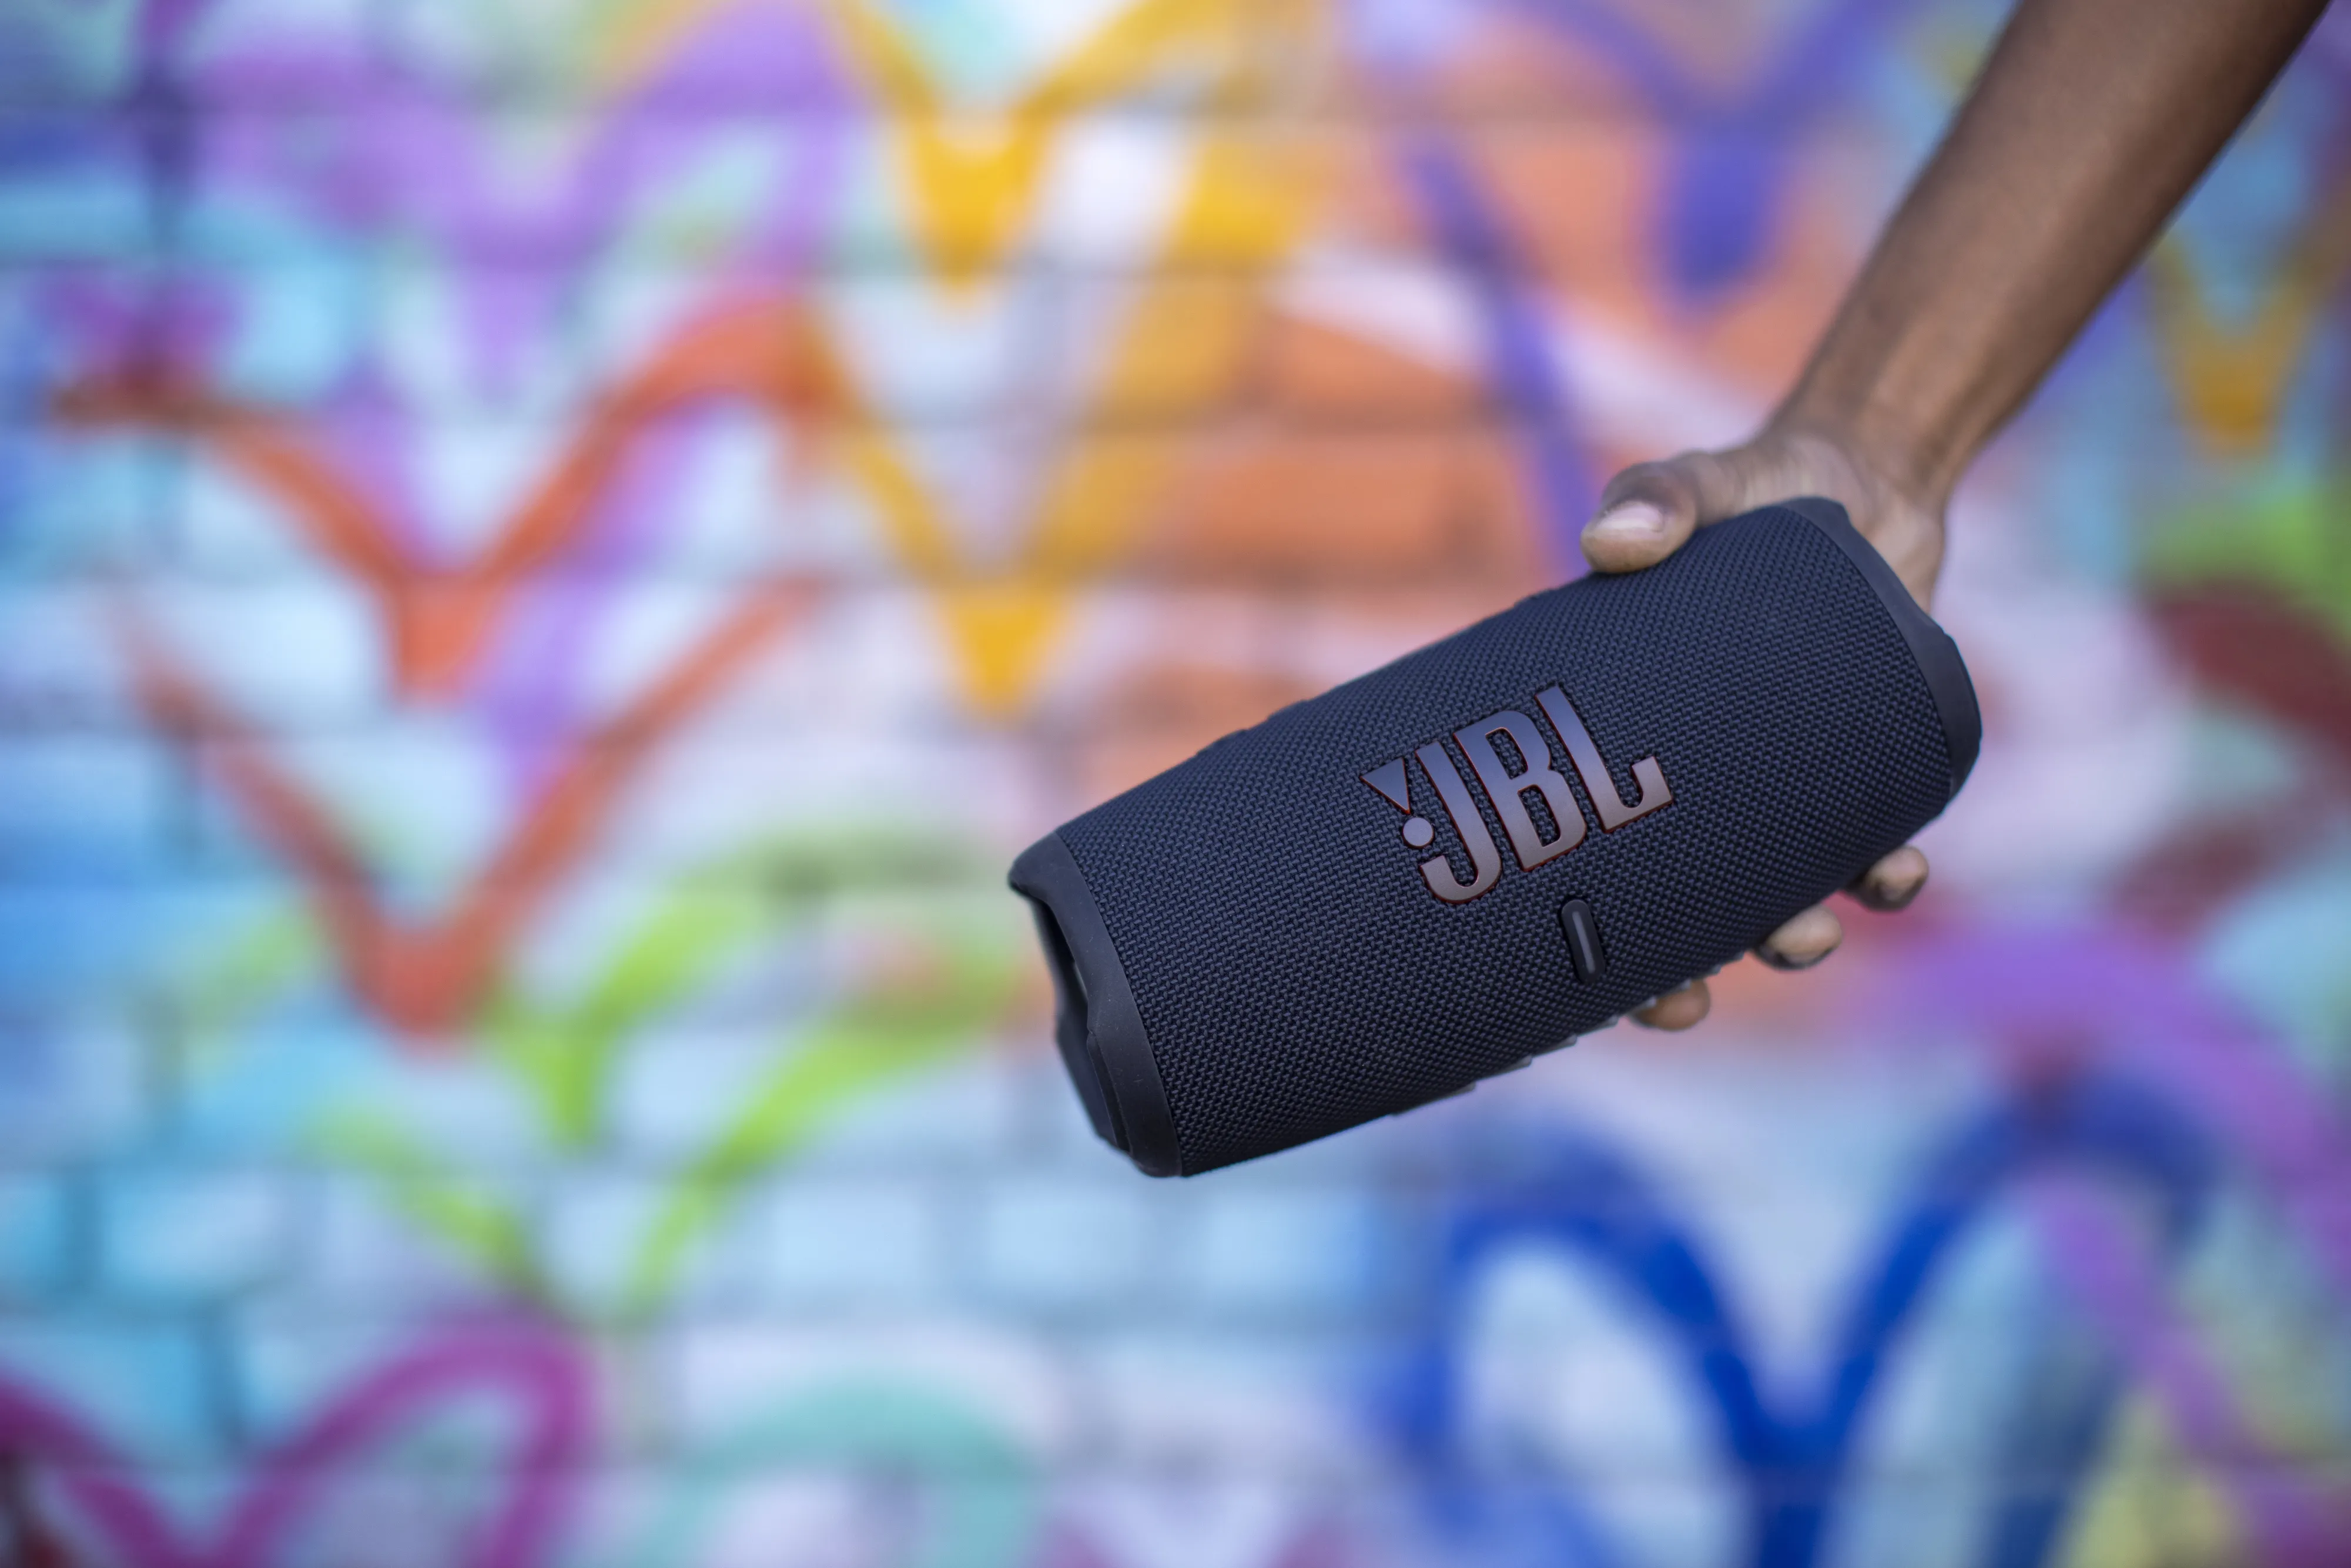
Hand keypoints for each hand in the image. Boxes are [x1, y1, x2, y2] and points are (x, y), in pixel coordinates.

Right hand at [1579, 425, 1948, 1030]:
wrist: (1865, 488)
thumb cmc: (1751, 495)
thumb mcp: (1701, 487)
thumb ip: (1661, 500)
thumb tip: (1610, 541)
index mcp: (1631, 736)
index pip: (1591, 843)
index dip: (1585, 925)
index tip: (1586, 977)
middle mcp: (1702, 781)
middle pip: (1675, 908)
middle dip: (1678, 974)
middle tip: (1683, 1005)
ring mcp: (1784, 786)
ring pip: (1776, 899)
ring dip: (1786, 937)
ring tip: (1802, 936)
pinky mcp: (1863, 772)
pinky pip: (1869, 850)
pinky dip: (1884, 876)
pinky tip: (1894, 874)